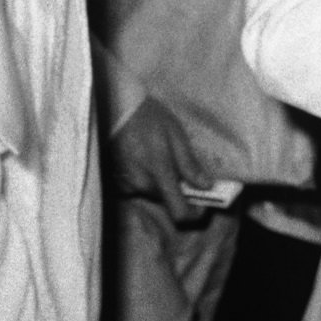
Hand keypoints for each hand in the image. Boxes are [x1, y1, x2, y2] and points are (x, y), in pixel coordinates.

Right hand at [108, 95, 213, 224]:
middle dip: (178, 192)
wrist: (115, 107)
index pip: (179, 212)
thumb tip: (205, 186)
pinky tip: (147, 161)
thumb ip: (189, 164)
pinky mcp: (118, 183)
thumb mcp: (175, 134)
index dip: (194, 213)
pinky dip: (147, 181)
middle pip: (167, 203)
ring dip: (162, 186)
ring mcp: (127, 185)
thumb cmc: (147, 117)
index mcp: (159, 172)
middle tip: (183, 173)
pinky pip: (139, 190)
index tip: (202, 203)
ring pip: (153, 196)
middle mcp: (141, 184)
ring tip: (162, 160)